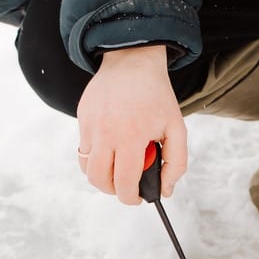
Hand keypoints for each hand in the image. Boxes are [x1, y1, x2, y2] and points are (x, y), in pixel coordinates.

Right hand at [76, 45, 187, 204]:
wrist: (132, 61)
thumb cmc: (156, 96)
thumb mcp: (176, 128)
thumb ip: (176, 162)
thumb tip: (165, 190)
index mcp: (131, 136)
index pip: (123, 182)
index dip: (131, 197)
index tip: (137, 197)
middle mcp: (105, 132)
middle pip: (99, 179)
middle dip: (113, 191)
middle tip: (126, 186)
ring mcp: (90, 125)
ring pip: (86, 167)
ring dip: (100, 176)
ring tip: (116, 169)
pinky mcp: (81, 118)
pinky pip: (83, 148)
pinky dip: (95, 156)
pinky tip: (110, 147)